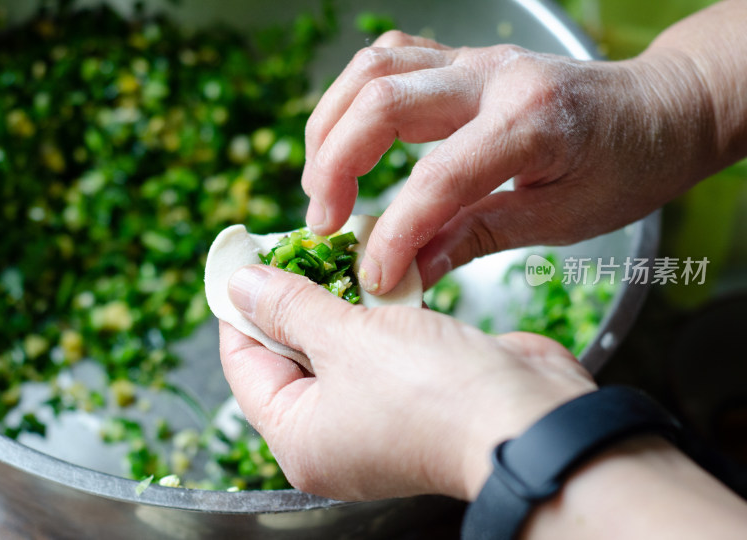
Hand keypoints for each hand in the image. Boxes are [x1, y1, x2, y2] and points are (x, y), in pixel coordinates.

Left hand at [220, 265, 594, 500]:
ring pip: (338, 346)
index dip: (239, 307)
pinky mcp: (415, 392)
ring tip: (328, 249)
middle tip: (289, 246)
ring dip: (336, 299)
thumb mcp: (346, 341)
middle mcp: (333, 434)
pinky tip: (373, 272)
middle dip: (290, 298)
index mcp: (300, 437)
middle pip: (290, 353)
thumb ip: (291, 308)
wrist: (530, 418)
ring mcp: (377, 415)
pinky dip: (375, 311)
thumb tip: (240, 286)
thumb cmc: (432, 393)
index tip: (239, 260)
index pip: (245, 364)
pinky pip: (378, 345)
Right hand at [302, 31, 718, 292]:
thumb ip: (474, 239)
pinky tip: (349, 139)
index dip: (394, 235)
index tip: (372, 276)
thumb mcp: (559, 219)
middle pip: (383, 102)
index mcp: (530, 121)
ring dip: (331, 127)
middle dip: (335, 167)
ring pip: (373, 69)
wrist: (659, 110)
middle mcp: (494, 76)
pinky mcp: (462, 59)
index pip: (437, 179)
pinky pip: (391, 58)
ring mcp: (474, 59)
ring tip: (323, 185)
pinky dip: (355, 98)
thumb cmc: (624, 168)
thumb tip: (407, 272)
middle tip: (325, 225)